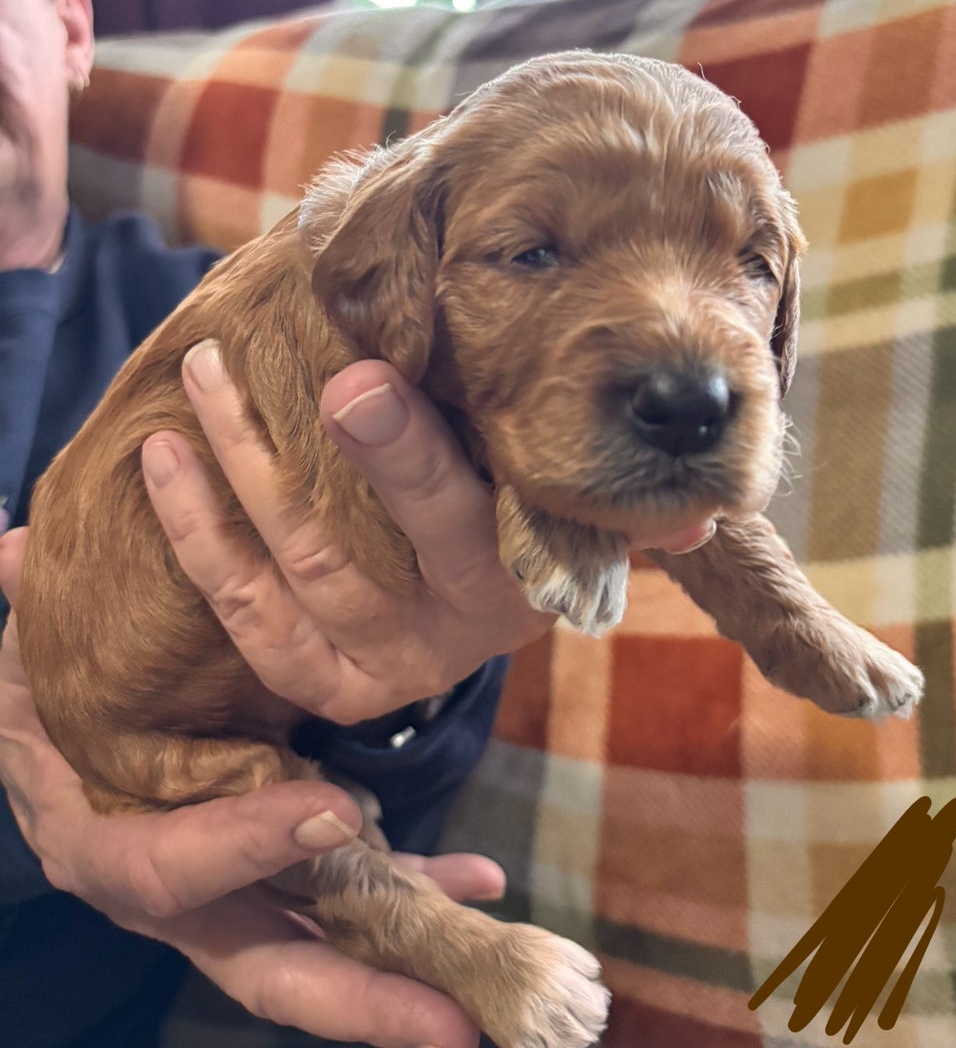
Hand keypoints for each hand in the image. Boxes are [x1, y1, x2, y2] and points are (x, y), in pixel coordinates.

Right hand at [0, 528, 497, 1047]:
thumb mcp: (30, 660)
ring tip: (492, 930)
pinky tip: (479, 878)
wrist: (65, 735)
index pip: (168, 870)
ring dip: (412, 943)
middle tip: (450, 1019)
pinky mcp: (281, 873)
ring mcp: (238, 893)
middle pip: (266, 962)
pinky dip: (414, 887)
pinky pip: (351, 894)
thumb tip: (13, 553)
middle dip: (359, 996)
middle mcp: (179, 895)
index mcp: (103, 848)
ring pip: (326, 940)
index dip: (242, 847)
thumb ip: (30, 617)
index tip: (329, 811)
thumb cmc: (49, 694)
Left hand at [145, 345, 714, 724]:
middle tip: (221, 364)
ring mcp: (376, 668)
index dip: (400, 455)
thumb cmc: (539, 521)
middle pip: (350, 551)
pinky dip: (196, 538)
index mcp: (519, 585)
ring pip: (283, 573)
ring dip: (222, 475)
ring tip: (192, 379)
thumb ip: (631, 510)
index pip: (459, 517)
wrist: (494, 605)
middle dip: (277, 456)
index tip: (348, 378)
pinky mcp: (324, 684)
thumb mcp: (586, 518)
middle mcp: (447, 638)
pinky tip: (161, 458)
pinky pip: (245, 617)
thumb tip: (703, 506)